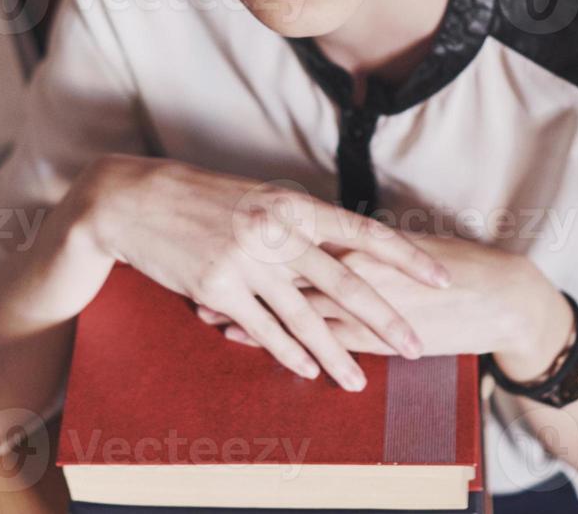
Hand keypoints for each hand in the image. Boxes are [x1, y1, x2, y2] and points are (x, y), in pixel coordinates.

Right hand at [71, 155, 452, 390]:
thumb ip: (299, 222)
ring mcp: (247, 261)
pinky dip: (288, 352)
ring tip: (360, 382)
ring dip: (337, 354)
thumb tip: (341, 244)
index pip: (363, 232)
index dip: (405, 257)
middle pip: (345, 283)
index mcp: (294, 204)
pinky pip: (263, 328)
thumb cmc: (203, 197)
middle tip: (417, 345)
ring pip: (305, 317)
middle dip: (385, 318)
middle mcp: (277, 232)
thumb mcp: (259, 197)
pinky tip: (309, 370)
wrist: (137, 200)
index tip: (440, 278)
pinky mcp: (218, 287)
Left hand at [196, 231, 569, 364]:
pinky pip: (313, 337)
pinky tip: (246, 340)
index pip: (297, 234)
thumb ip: (360, 240)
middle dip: (239, 272)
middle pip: (281, 265)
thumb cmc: (455, 265)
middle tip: (197, 271)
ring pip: (289, 304)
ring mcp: (360, 303)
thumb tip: (329, 230)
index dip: (254, 237)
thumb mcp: (399, 244)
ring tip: (206, 312)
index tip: (217, 235)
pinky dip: (275, 340)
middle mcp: (352, 264)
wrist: (499, 295)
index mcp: (357, 236)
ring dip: (246, 309)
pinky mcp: (369, 335)